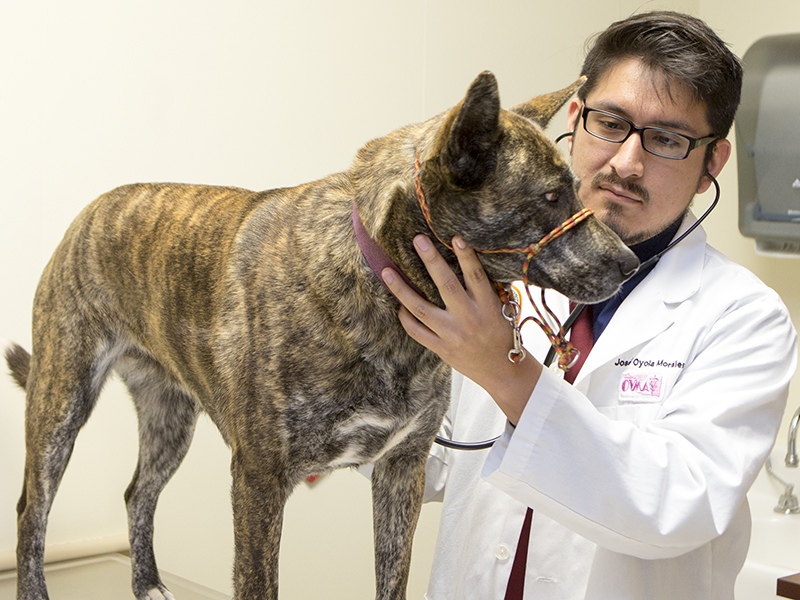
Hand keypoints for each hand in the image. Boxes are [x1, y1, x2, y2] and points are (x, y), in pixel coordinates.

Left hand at [382, 234, 541, 424]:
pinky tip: (399, 304)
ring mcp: (453, 335)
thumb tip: (465, 261)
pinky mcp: (441, 349)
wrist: (502, 371)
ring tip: (387, 272)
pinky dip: (406, 317)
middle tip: (418, 240)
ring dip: (402, 289)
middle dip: (431, 261)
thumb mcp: (500, 310)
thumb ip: (484, 290)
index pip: (476, 276)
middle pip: (446, 285)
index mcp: (488, 307)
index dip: (466, 256)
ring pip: (421, 308)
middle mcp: (469, 319)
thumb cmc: (500, 334)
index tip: (454, 238)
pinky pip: (417, 331)